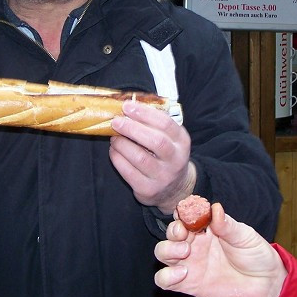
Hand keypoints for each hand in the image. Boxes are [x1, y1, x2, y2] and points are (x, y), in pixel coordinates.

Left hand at [109, 99, 194, 213]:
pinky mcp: (149, 190)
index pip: (165, 123)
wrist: (176, 188)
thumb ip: (155, 123)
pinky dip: (117, 159)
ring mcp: (163, 177)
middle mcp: (176, 159)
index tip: (127, 106)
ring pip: (140, 158)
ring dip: (122, 144)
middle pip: (155, 141)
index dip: (144, 113)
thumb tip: (129, 106)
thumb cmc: (167, 156)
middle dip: (132, 128)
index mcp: (182, 141)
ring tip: (114, 137)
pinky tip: (114, 151)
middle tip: (116, 121)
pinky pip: (128, 172)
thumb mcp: (170, 139)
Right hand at [154, 203, 287, 296]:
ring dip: (167, 249)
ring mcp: (190, 264)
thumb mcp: (245, 236)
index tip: (187, 212)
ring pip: (162, 253)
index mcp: (207, 229)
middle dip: (172, 230)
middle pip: (170, 233)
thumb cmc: (257, 256)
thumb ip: (227, 225)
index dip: (182, 211)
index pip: (186, 215)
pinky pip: (164, 280)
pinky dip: (166, 276)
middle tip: (184, 233)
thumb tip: (214, 207)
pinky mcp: (188, 285)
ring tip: (185, 253)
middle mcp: (195, 244)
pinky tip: (183, 273)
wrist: (266, 286)